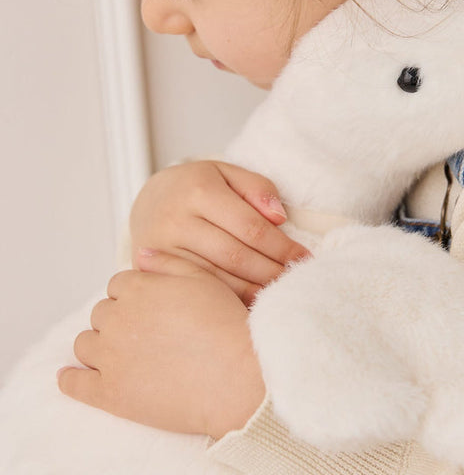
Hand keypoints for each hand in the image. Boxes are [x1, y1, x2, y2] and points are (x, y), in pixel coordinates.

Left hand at [57, 254, 265, 439]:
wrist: (238, 378)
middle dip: (118, 320)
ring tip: (122, 355)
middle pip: (101, 313)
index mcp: (138, 288)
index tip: (150, 311)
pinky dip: (71, 379)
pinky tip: (72, 378)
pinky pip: (74, 383)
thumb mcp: (204, 281)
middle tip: (144, 335)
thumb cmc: (227, 327)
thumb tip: (140, 253)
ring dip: (99, 346)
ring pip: (86, 343)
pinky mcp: (109, 393)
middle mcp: (117, 318)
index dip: (134, 297)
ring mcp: (110, 357)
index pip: (118, 285)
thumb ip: (168, 263)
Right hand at [129, 161, 309, 305]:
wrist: (149, 202)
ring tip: (279, 293)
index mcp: (198, 190)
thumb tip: (279, 218)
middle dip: (272, 271)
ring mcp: (162, 250)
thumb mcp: (226, 173)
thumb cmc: (198, 187)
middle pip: (236, 256)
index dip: (282, 247)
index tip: (303, 258)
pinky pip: (199, 291)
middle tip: (296, 280)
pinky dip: (229, 300)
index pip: (250, 226)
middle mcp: (176, 220)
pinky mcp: (155, 274)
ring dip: (254, 290)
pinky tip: (251, 301)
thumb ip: (256, 188)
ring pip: (218, 279)